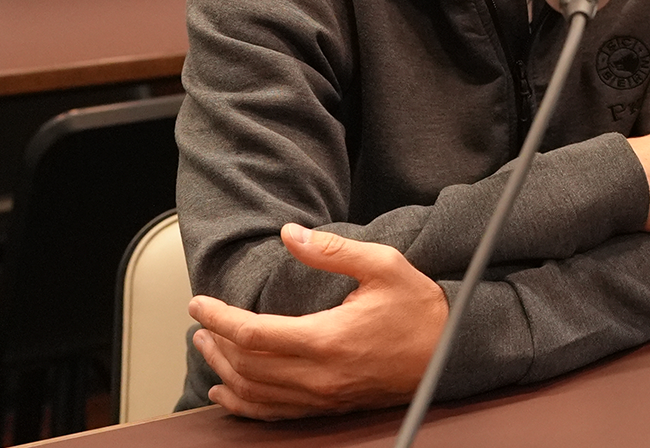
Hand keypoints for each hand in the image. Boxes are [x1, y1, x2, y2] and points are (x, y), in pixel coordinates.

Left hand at [190, 223, 447, 418]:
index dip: (218, 317)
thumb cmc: (420, 309)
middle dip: (214, 343)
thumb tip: (292, 235)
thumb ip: (333, 250)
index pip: (252, 333)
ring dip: (223, 371)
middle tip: (201, 322)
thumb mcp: (384, 265)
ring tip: (208, 348)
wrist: (450, 352)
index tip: (199, 303)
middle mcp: (319, 374)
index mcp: (327, 338)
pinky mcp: (329, 406)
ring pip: (254, 392)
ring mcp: (323, 395)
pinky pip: (274, 414)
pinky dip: (244, 404)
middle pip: (245, 366)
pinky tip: (230, 392)